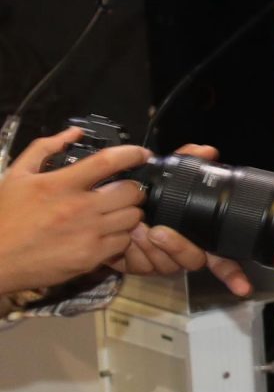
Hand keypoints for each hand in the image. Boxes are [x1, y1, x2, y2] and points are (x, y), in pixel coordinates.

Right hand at [0, 126, 150, 295]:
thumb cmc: (4, 218)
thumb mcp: (17, 176)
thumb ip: (44, 149)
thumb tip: (73, 134)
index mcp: (59, 185)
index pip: (108, 162)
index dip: (132, 154)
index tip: (142, 154)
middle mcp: (77, 208)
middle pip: (131, 191)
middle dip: (133, 189)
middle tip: (124, 191)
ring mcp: (86, 234)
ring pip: (132, 217)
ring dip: (129, 213)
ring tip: (114, 213)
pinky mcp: (90, 257)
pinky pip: (124, 242)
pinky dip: (120, 237)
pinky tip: (106, 234)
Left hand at [115, 145, 252, 295]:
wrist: (100, 210)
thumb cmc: (140, 197)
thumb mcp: (164, 177)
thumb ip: (185, 162)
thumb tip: (207, 151)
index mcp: (195, 234)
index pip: (223, 258)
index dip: (235, 274)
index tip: (243, 287)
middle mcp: (180, 251)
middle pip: (193, 261)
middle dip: (176, 247)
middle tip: (158, 230)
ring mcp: (158, 261)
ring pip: (163, 265)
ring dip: (149, 248)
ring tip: (136, 228)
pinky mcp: (135, 266)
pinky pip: (138, 267)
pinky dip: (130, 252)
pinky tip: (125, 238)